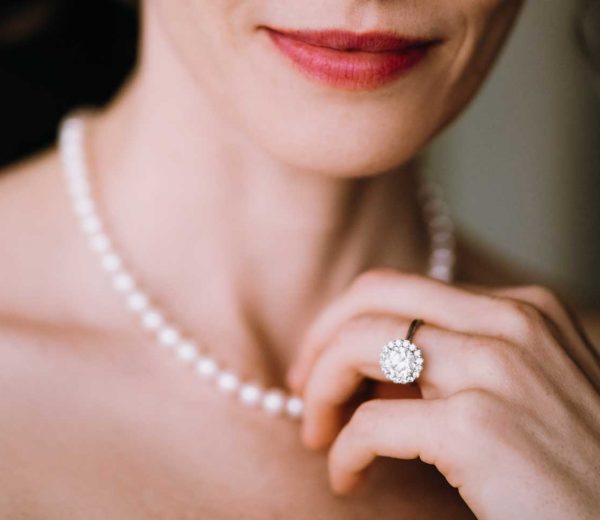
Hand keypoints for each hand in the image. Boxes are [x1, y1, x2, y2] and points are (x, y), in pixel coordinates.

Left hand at [288, 270, 599, 518]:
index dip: (346, 323)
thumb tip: (369, 364)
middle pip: (372, 297)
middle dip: (319, 339)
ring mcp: (496, 369)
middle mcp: (511, 323)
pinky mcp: (477, 428)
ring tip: (315, 433)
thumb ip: (455, 360)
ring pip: (359, 345)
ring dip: (319, 390)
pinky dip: (343, 451)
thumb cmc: (570, 469)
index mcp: (520, 309)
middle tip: (300, 386)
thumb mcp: (521, 389)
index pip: (400, 290)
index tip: (322, 365)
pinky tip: (349, 479)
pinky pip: (371, 423)